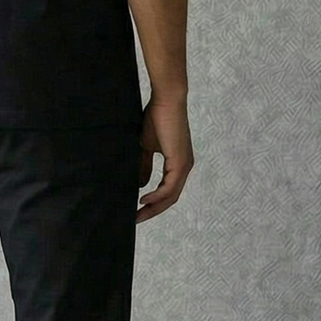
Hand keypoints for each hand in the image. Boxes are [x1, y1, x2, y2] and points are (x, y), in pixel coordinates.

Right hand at [136, 92, 193, 222]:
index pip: (167, 191)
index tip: (137, 210)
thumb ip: (144, 166)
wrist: (166, 101)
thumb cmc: (156, 118)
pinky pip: (169, 187)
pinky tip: (143, 200)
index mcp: (178, 164)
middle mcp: (184, 167)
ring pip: (171, 196)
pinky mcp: (180, 162)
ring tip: (138, 214)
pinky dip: (156, 196)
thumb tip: (141, 185)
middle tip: (136, 220)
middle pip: (170, 198)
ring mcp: (184, 166)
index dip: (153, 203)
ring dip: (154, 207)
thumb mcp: (146, 147)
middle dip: (153, 211)